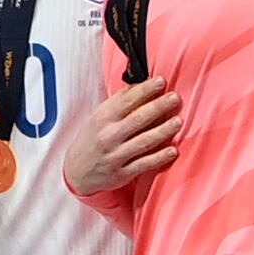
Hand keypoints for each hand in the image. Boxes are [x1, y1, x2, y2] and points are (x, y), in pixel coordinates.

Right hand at [62, 77, 182, 198]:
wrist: (75, 171)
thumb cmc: (91, 139)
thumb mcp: (98, 117)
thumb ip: (118, 102)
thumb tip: (142, 83)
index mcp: (102, 118)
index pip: (126, 100)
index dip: (145, 90)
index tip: (160, 81)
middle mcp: (109, 136)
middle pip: (138, 119)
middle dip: (158, 107)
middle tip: (175, 97)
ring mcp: (116, 155)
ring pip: (143, 141)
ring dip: (163, 131)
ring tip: (178, 121)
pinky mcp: (123, 173)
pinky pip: (144, 164)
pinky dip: (159, 157)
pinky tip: (173, 150)